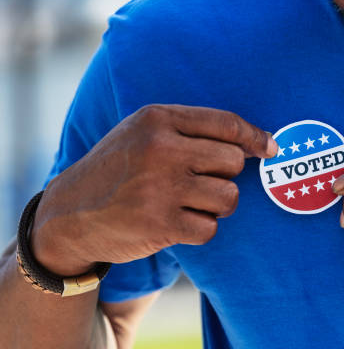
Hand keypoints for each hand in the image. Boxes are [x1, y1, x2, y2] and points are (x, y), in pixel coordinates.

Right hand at [31, 104, 276, 275]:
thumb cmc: (118, 169)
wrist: (70, 214)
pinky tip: (176, 223)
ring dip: (216, 205)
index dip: (256, 138)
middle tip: (198, 182)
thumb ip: (192, 131)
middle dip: (224, 176)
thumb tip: (260, 144)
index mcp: (158, 119)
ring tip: (188, 203)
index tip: (270, 149)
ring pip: (229, 197)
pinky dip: (200, 229)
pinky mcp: (162, 223)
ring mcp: (162, 187)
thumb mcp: (143, 133)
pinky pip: (211, 228)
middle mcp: (161, 149)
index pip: (227, 124)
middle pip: (234, 162)